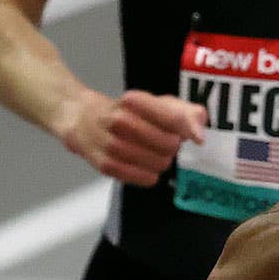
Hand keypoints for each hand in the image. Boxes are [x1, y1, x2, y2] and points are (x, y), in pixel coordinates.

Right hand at [59, 88, 206, 186]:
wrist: (79, 118)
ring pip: (158, 163)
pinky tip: (145, 167)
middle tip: (164, 142)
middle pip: (169, 144)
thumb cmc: (125, 112)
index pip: (173, 118)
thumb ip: (183, 112)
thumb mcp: (153, 102)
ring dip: (162, 161)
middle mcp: (120, 121)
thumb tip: (199, 133)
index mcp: (134, 101)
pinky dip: (150, 175)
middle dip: (172, 145)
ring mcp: (110, 144)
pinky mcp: (105, 164)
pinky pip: (143, 178)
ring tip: (153, 153)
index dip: (189, 129)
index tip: (197, 138)